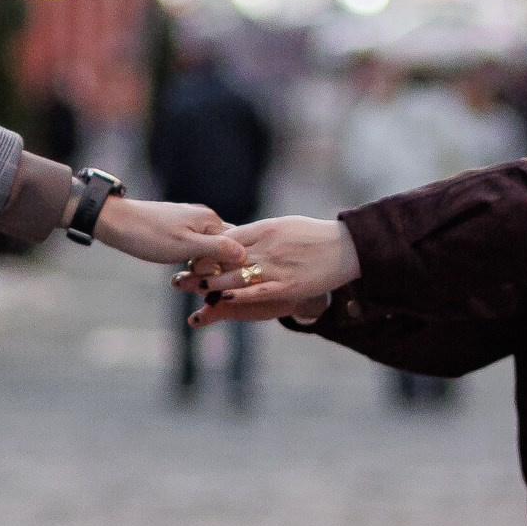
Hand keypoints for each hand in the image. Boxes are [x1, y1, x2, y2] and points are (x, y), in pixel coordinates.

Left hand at [91, 197, 236, 270]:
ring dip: (200, 267)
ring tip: (185, 277)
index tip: (212, 282)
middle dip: (213, 268)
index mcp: (211, 221)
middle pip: (224, 249)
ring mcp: (191, 222)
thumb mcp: (185, 246)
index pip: (236, 248)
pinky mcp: (179, 229)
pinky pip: (195, 248)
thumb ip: (217, 249)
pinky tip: (182, 269)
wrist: (114, 222)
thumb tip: (245, 254)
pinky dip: (191, 261)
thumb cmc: (148, 235)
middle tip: (192, 279)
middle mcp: (205, 218)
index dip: (228, 268)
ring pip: (208, 251)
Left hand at [186, 214, 360, 322]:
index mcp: (266, 229)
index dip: (207, 249)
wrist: (346, 248)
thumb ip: (259, 232)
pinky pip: (258, 292)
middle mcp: (268, 247)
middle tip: (180, 277)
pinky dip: (237, 296)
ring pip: (238, 276)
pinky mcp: (287, 285)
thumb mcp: (285, 225)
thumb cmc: (315, 235)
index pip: (229, 238)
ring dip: (213, 284)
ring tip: (193, 289)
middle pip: (227, 258)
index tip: (190, 257)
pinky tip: (221, 300)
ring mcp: (277, 267)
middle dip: (202, 269)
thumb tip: (234, 236)